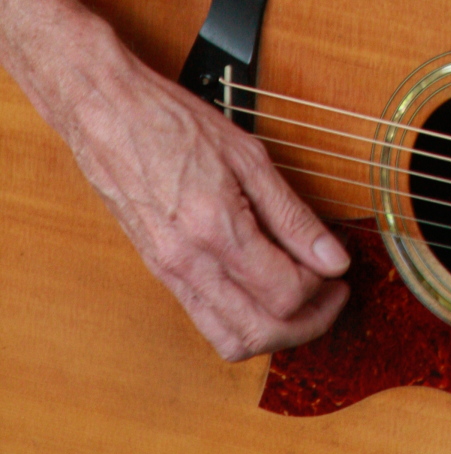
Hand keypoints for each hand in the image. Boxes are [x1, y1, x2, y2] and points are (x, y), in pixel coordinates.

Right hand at [0, 0, 348, 361]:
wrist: (108, 114)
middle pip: (260, 331)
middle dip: (308, 324)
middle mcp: (189, 262)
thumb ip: (293, 214)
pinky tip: (264, 289)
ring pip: (230, 339)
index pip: (285, 292)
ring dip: (275, 332)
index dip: (324, 290)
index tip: (341, 271)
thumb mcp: (249, 155)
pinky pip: (205, 320)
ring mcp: (169, 273)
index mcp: (216, 227)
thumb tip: (333, 257)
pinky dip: (242, 320)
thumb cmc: (174, 122)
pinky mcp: (159, 272)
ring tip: (304, 298)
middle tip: (332, 295)